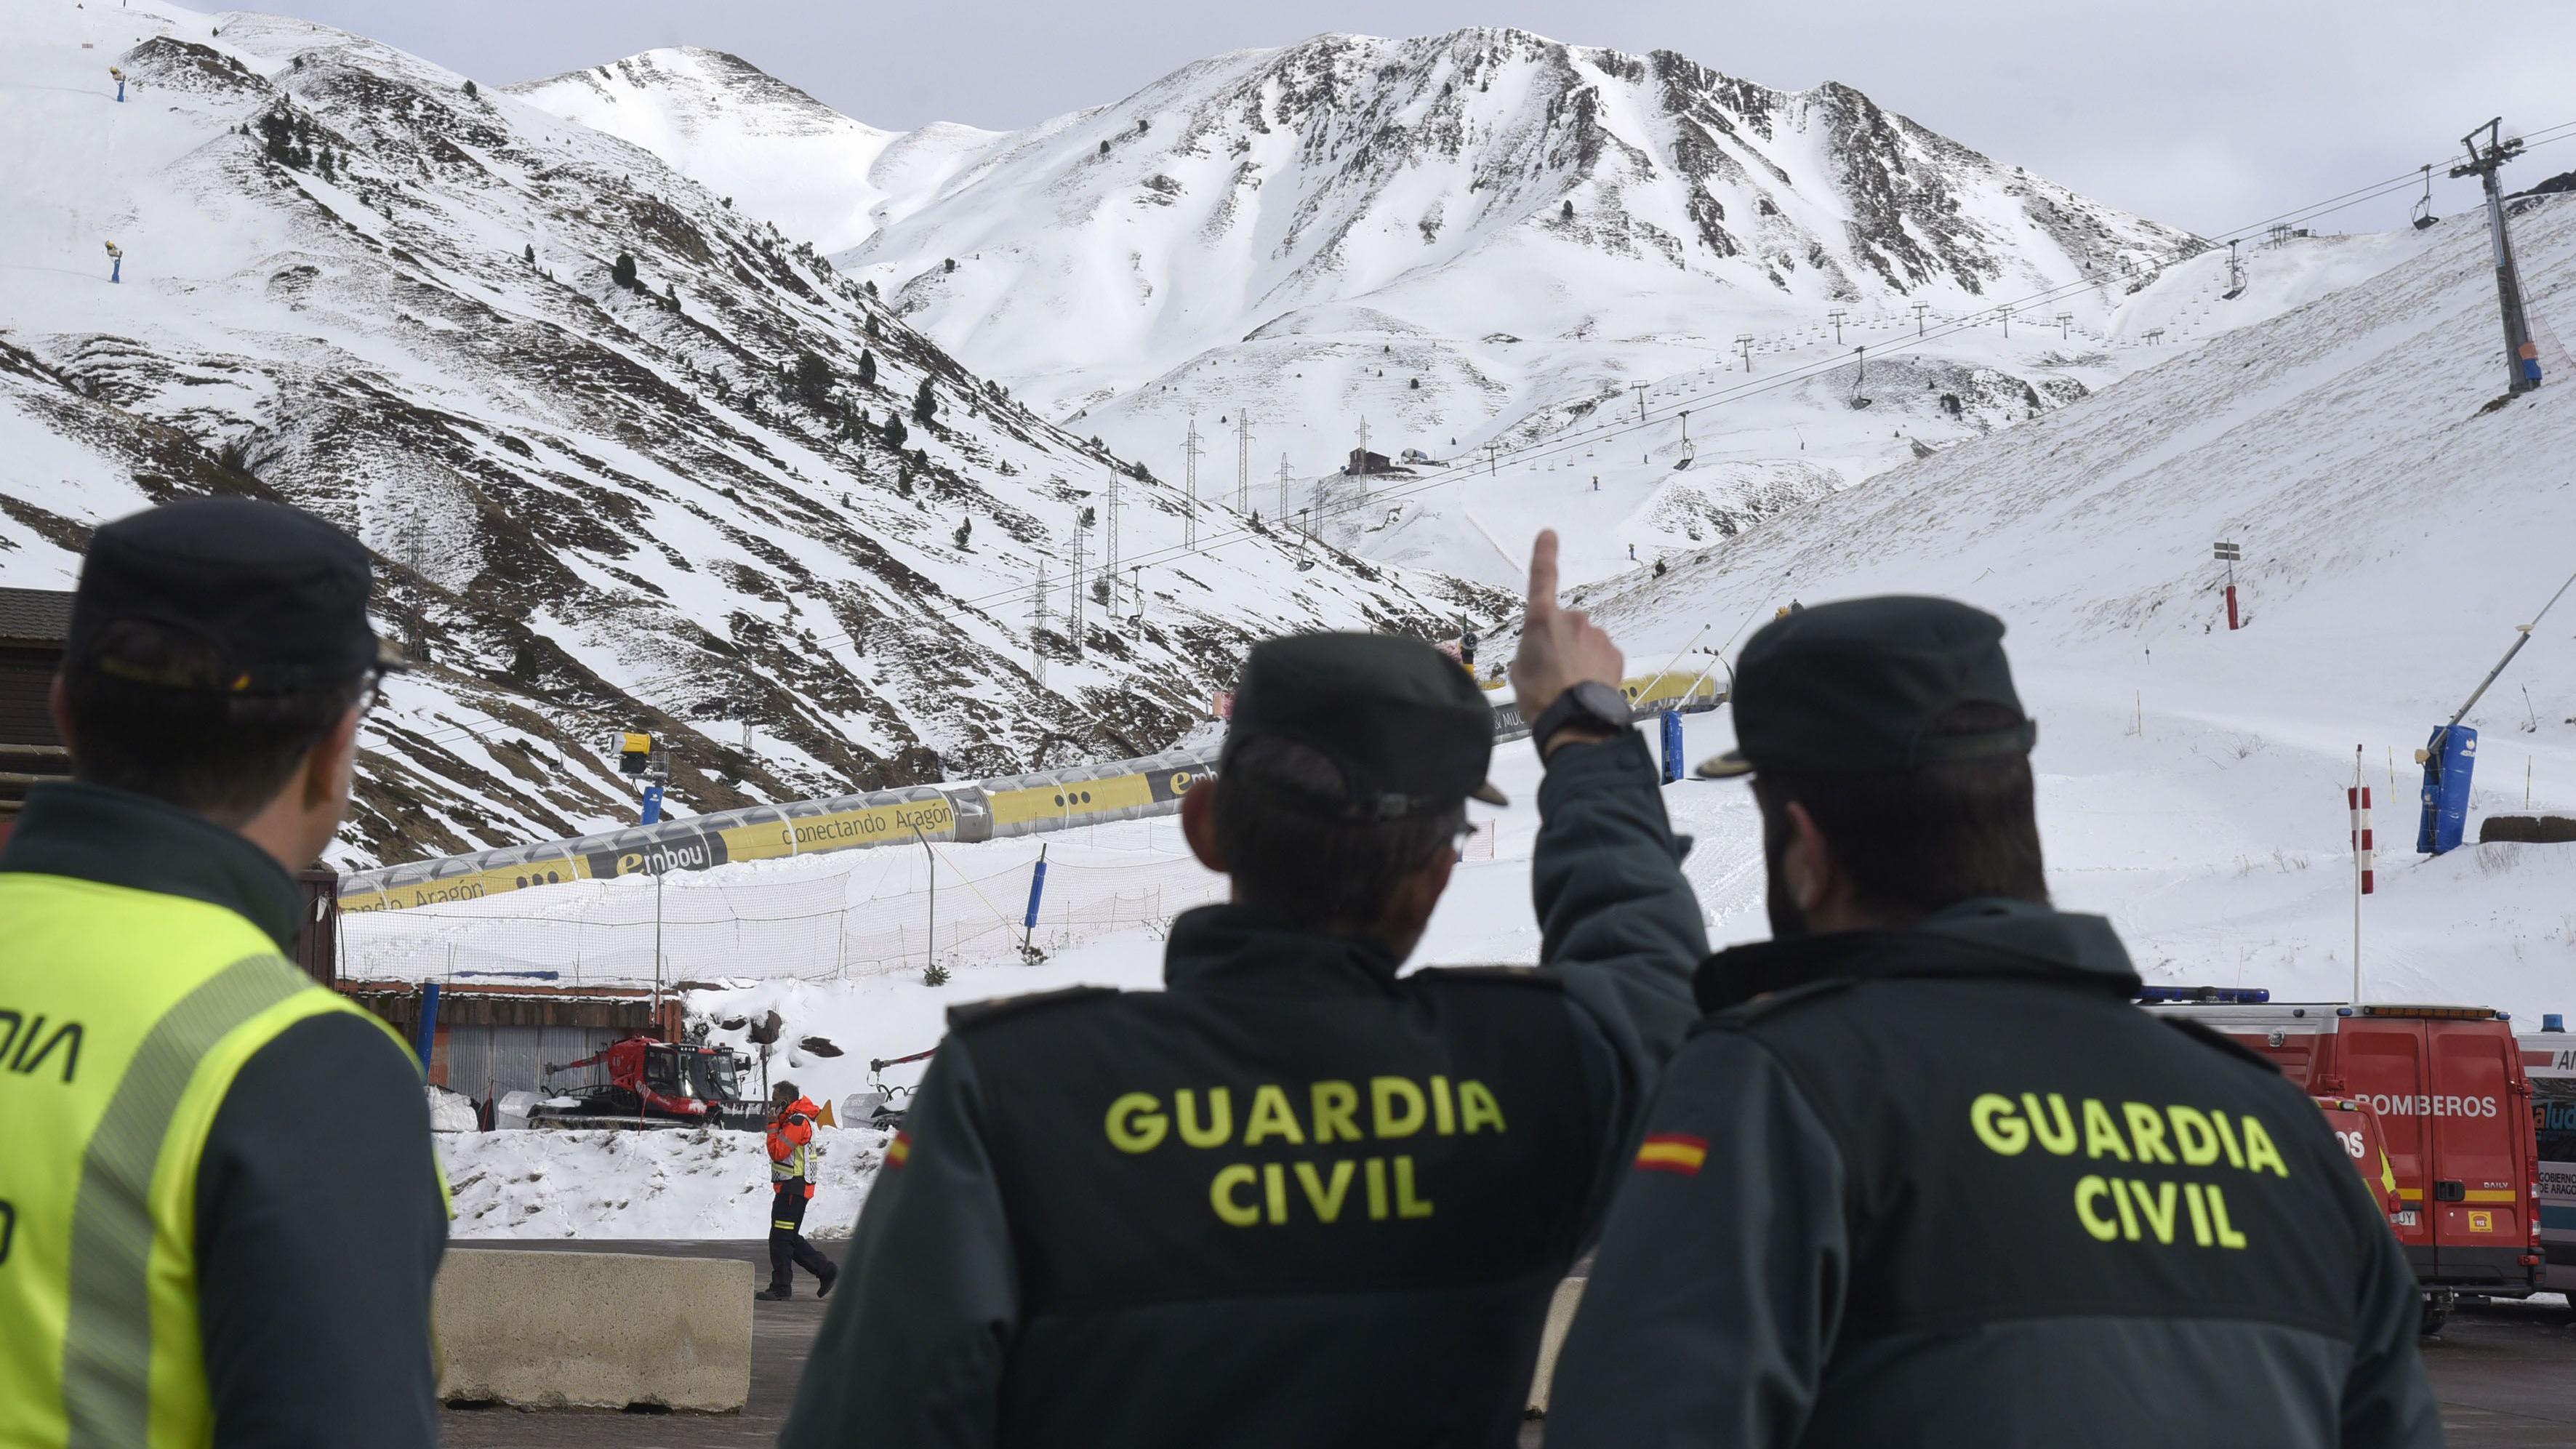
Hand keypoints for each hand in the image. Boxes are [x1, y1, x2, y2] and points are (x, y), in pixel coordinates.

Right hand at [1510, 529, 1623, 724]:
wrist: (1575, 720)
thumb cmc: (1540, 697)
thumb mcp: (1518, 671)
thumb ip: (1529, 651)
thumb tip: (1540, 652)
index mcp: (1541, 620)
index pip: (1542, 577)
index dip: (1544, 554)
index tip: (1548, 535)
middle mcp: (1571, 619)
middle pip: (1564, 625)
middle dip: (1560, 642)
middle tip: (1551, 672)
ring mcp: (1596, 634)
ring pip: (1584, 641)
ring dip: (1578, 657)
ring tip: (1568, 685)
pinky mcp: (1614, 652)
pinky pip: (1601, 655)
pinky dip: (1595, 668)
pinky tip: (1586, 687)